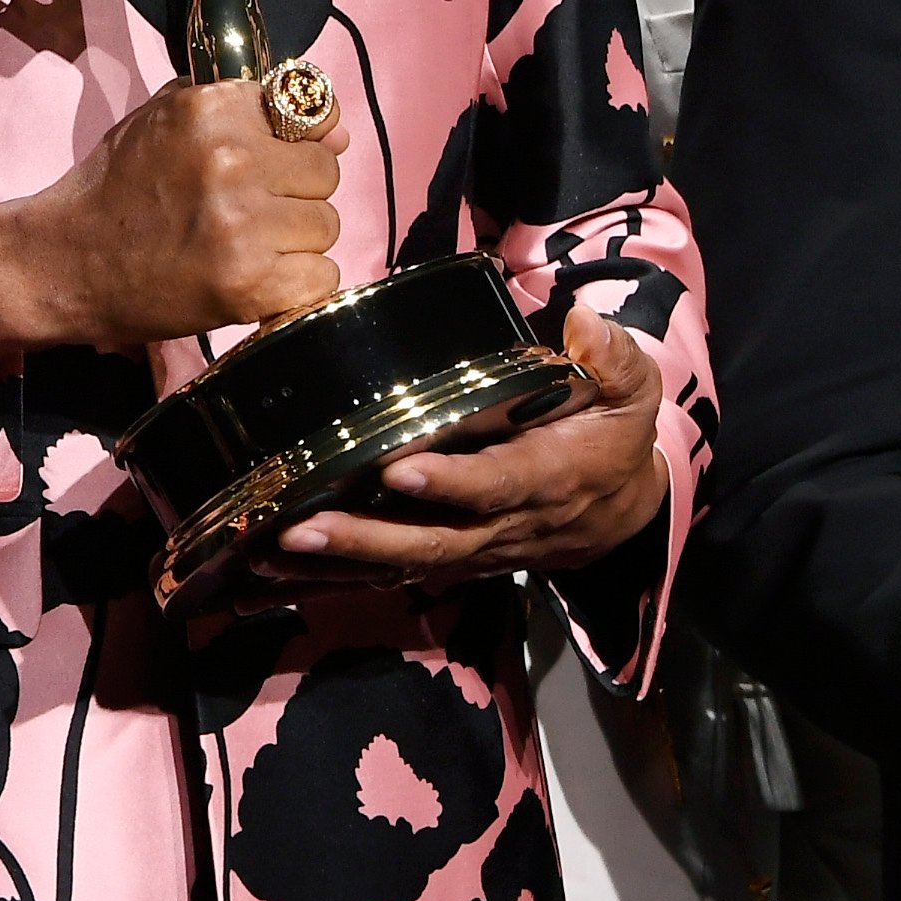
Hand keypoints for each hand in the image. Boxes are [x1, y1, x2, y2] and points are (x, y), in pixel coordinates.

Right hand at [0, 80, 344, 355]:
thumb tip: (337, 132)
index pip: (311, 115)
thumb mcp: (163, 121)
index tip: (274, 160)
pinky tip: (252, 278)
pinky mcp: (249, 284)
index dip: (296, 141)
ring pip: (327, 226)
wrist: (66, 263)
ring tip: (243, 245)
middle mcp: (229, 160)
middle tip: (246, 209)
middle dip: (295, 192)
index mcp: (208, 110)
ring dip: (295, 240)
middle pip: (325, 172)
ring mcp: (242, 226)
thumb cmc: (117, 188)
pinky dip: (294, 284)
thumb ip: (244, 110)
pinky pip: (322, 277)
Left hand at [259, 304, 667, 594]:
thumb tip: (584, 321)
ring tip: (269, 552)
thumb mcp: (631, 393)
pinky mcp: (452, 558)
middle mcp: (505, 525)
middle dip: (365, 539)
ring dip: (338, 564)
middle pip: (433, 541)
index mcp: (547, 478)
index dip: (450, 484)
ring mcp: (474, 549)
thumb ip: (612, 358)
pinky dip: (336, 579)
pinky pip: (393, 576)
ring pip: (405, 565)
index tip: (397, 471)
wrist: (624, 507)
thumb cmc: (612, 435)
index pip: (495, 485)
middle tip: (301, 528)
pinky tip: (278, 574)